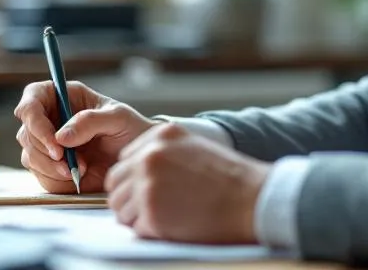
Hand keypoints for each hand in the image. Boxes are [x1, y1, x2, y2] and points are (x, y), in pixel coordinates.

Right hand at [13, 80, 158, 193]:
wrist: (137, 160)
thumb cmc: (131, 129)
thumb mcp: (118, 118)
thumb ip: (91, 121)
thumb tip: (61, 136)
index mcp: (63, 97)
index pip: (31, 100)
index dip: (33, 119)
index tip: (54, 141)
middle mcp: (51, 118)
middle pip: (26, 133)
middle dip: (46, 151)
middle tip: (71, 163)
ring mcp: (49, 144)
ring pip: (30, 157)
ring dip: (52, 168)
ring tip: (83, 169)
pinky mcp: (52, 168)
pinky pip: (41, 177)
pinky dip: (57, 181)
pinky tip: (78, 177)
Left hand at [105, 121, 269, 243]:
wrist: (251, 199)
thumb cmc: (230, 179)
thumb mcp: (194, 147)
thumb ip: (164, 153)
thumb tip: (138, 173)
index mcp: (160, 136)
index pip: (124, 161)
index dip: (134, 181)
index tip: (148, 191)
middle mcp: (149, 156)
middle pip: (116, 184)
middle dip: (128, 200)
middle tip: (150, 210)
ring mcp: (148, 184)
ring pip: (120, 208)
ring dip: (136, 217)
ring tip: (164, 219)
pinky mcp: (152, 213)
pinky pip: (135, 227)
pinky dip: (148, 231)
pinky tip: (170, 227)